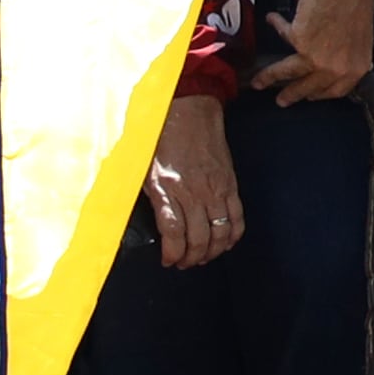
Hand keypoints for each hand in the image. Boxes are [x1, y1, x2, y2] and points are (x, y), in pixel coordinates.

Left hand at [146, 94, 243, 267]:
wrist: (189, 111)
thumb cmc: (161, 137)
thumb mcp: (141, 167)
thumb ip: (143, 194)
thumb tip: (135, 217)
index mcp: (166, 189)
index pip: (173, 233)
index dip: (172, 254)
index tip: (168, 261)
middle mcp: (193, 192)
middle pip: (198, 239)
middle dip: (191, 258)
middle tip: (184, 263)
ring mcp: (214, 190)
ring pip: (220, 233)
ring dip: (212, 252)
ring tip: (202, 257)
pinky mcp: (229, 184)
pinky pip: (237, 217)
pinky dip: (233, 235)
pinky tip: (225, 243)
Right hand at [252, 0, 373, 102]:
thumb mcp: (362, 33)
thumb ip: (352, 52)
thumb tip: (348, 62)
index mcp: (357, 66)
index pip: (337, 90)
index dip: (321, 93)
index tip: (311, 95)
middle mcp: (338, 67)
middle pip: (310, 88)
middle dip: (293, 94)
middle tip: (281, 100)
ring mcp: (318, 57)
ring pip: (289, 72)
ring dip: (270, 76)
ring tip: (257, 81)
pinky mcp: (300, 41)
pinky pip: (283, 35)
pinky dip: (276, 25)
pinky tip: (271, 19)